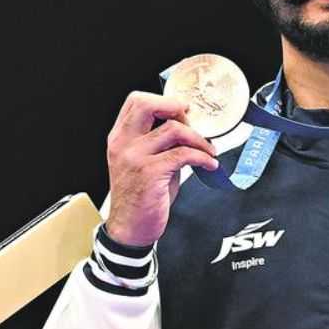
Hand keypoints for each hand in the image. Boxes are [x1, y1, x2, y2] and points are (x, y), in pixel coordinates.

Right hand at [104, 92, 219, 246]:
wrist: (130, 229)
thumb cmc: (139, 197)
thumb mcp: (143, 163)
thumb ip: (159, 142)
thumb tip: (188, 128)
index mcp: (119, 138)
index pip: (135, 101)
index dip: (162, 100)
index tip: (181, 110)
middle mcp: (124, 144)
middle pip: (147, 104)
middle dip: (176, 107)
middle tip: (193, 121)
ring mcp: (135, 157)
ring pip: (173, 129)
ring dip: (198, 138)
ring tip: (208, 150)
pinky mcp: (150, 173)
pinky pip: (184, 154)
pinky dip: (202, 157)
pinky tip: (209, 164)